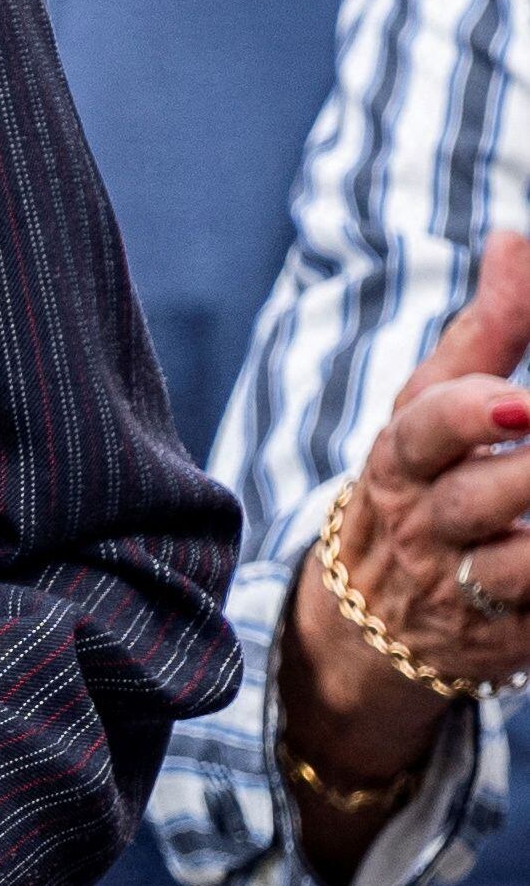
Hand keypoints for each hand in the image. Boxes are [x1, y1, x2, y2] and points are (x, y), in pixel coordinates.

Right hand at [286, 233, 529, 844]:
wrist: (370, 622)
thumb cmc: (422, 486)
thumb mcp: (429, 408)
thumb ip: (486, 328)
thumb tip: (515, 240)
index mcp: (402, 459)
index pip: (423, 428)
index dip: (470, 416)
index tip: (521, 405)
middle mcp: (425, 525)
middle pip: (482, 498)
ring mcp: (461, 592)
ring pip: (517, 571)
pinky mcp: (502, 645)